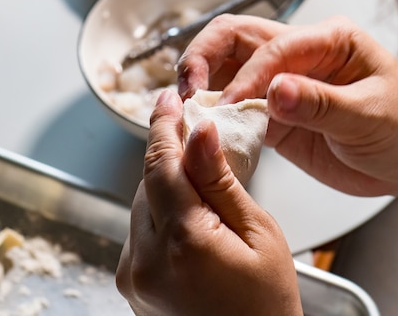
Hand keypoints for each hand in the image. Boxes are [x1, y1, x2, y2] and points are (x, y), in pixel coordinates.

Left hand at [116, 90, 301, 315]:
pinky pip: (139, 229)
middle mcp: (145, 261)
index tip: (169, 101)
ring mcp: (133, 275)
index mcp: (183, 243)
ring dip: (165, 184)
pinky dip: (160, 213)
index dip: (164, 126)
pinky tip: (188, 215)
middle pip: (148, 182)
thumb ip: (220, 180)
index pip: (161, 165)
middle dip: (169, 154)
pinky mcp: (130, 283)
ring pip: (141, 204)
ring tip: (200, 183)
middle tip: (195, 134)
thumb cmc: (267, 304)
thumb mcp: (259, 233)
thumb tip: (200, 132)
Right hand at [177, 14, 397, 198]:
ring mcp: (283, 82)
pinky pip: (236, 108)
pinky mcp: (275, 113)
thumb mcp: (372, 116)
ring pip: (227, 68)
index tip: (229, 108)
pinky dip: (217, 117)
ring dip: (203, 85)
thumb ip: (321, 103)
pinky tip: (207, 130)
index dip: (246, 77)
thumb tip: (275, 91)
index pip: (272, 46)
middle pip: (234, 37)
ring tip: (187, 110)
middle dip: (203, 59)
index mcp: (328, 40)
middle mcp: (299, 53)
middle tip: (188, 91)